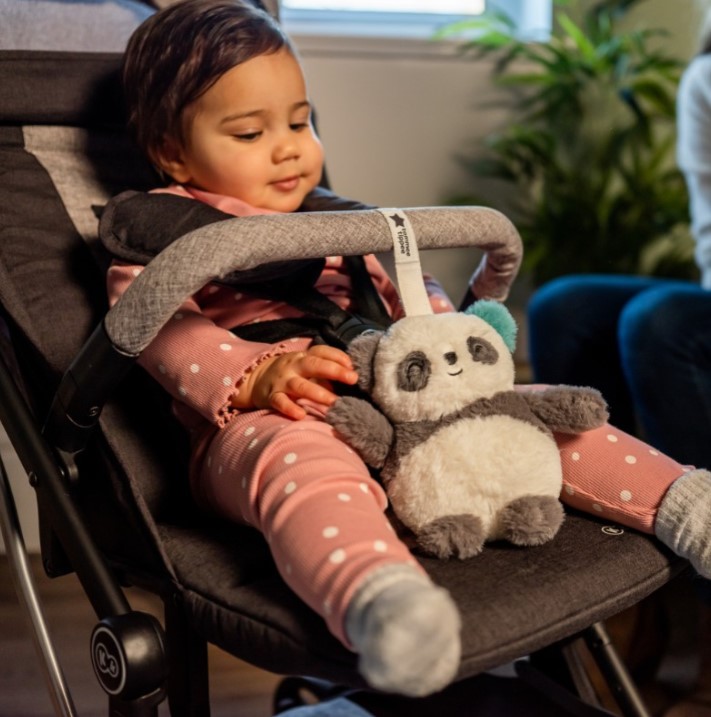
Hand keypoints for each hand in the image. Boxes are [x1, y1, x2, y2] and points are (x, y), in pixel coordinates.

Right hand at [231, 345, 357, 419]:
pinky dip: (290, 408)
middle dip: (334, 371)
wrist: (254, 379)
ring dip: (318, 393)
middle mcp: (293, 366)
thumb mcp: (305, 368)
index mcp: (303, 357)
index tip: (352, 366)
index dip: (337, 356)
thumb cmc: (290, 374)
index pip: (321, 351)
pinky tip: (301, 415)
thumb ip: (325, 372)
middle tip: (353, 378)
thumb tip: (349, 381)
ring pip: (300, 385)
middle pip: (314, 364)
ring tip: (334, 402)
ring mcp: (282, 381)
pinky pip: (280, 402)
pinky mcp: (271, 397)